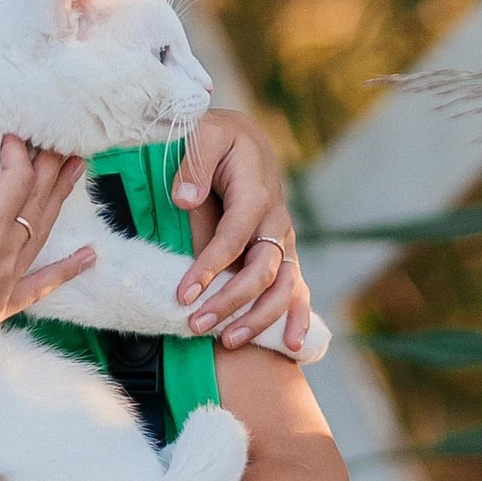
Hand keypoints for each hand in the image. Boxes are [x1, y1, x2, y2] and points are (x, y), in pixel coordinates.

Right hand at [0, 139, 94, 396]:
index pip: (15, 181)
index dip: (18, 153)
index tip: (10, 137)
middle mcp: (3, 259)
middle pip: (36, 203)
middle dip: (49, 168)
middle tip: (60, 141)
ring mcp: (5, 286)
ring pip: (43, 234)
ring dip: (61, 199)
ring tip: (77, 170)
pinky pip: (43, 285)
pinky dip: (68, 269)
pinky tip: (88, 257)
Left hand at [173, 108, 313, 354]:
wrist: (243, 139)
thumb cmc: (217, 138)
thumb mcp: (204, 135)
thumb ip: (194, 164)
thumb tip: (184, 200)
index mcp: (256, 191)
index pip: (235, 236)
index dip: (211, 266)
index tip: (184, 293)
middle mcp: (276, 219)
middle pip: (262, 269)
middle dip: (231, 301)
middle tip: (196, 324)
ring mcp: (283, 239)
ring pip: (283, 286)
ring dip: (259, 317)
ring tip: (229, 341)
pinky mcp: (283, 252)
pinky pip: (296, 289)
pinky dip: (297, 317)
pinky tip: (289, 345)